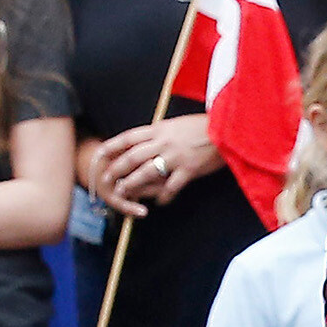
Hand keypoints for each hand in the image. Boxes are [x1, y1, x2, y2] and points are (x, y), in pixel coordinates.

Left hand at [89, 116, 219, 217]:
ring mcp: (176, 157)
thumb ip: (161, 133)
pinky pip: (171, 186)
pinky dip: (163, 196)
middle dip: (116, 169)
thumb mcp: (177, 124)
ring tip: (124, 192)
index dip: (112, 146)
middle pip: (132, 157)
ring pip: (146, 172)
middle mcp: (164, 142)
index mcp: (159, 129)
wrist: (227, 129)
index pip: (128, 137)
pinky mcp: (189, 170)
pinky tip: (158, 203)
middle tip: (106, 179)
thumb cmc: (203, 126)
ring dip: (132, 184)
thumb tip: (147, 139)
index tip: (100, 154)